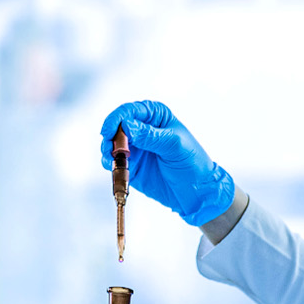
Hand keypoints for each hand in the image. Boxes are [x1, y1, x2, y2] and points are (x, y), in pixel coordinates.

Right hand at [99, 101, 235, 227]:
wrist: (196, 192)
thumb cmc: (192, 163)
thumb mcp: (173, 145)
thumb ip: (150, 135)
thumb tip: (127, 125)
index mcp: (156, 117)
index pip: (131, 111)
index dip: (117, 118)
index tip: (110, 130)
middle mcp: (142, 130)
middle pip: (117, 126)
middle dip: (110, 135)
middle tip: (110, 148)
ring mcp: (135, 148)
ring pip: (112, 144)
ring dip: (107, 150)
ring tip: (111, 158)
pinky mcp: (131, 166)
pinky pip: (114, 162)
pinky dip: (110, 164)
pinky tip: (113, 167)